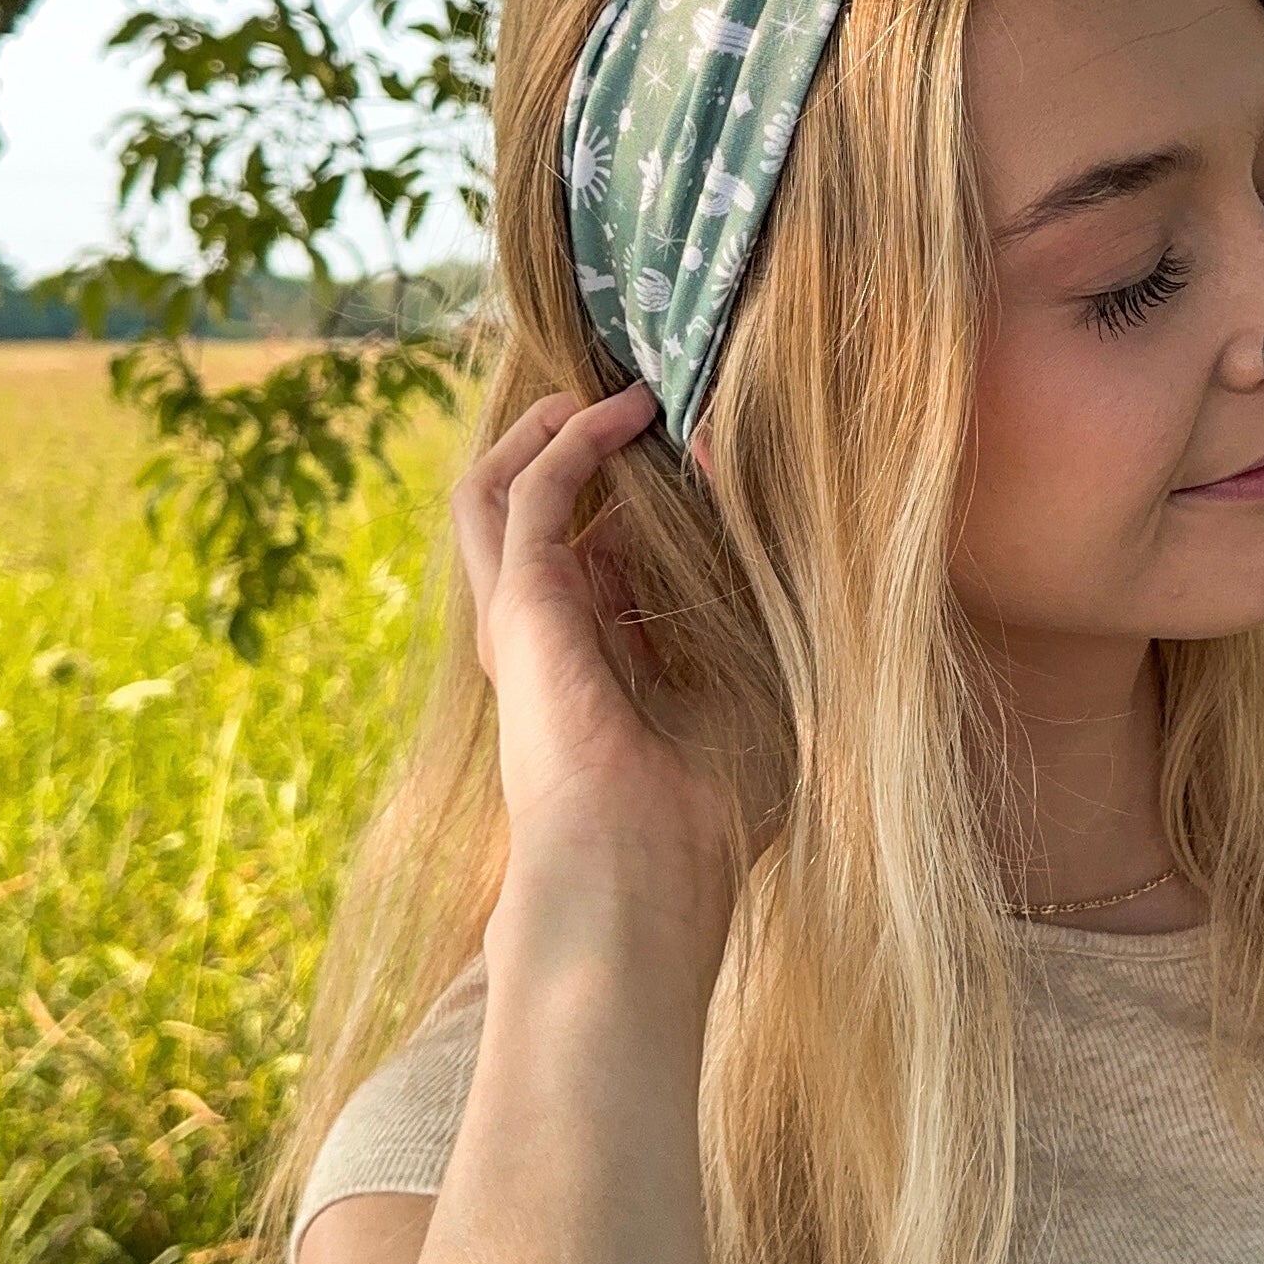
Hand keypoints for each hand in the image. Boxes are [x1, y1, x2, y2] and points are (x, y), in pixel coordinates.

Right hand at [450, 384, 769, 980]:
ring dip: (547, 433)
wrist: (642, 873)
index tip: (711, 461)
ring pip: (497, 495)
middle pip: (537, 523)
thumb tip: (766, 529)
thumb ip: (749, 618)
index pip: (604, 565)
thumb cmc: (706, 817)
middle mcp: (550, 646)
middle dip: (576, 455)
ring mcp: (523, 624)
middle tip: (641, 403)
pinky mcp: (521, 605)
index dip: (650, 507)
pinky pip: (524, 495)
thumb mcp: (752, 699)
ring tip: (608, 389)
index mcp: (599, 674)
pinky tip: (624, 411)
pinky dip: (568, 442)